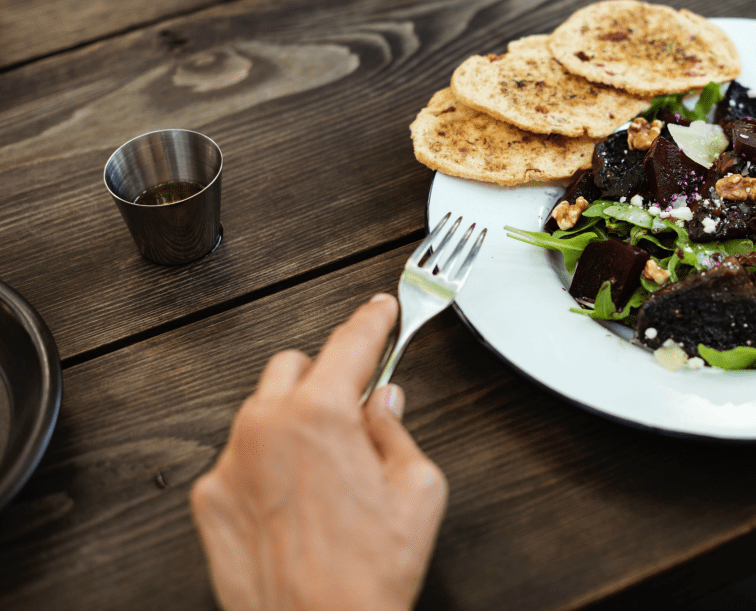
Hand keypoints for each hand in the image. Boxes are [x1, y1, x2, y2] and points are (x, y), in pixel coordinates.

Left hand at [190, 294, 447, 610]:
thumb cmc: (368, 574)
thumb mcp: (418, 490)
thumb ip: (397, 431)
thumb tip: (383, 404)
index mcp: (321, 414)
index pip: (350, 343)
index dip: (372, 320)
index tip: (380, 310)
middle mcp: (265, 428)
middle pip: (294, 366)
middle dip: (326, 378)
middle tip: (355, 413)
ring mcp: (230, 463)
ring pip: (262, 411)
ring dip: (293, 421)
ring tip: (326, 473)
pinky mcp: (210, 501)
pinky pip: (240, 459)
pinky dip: (266, 466)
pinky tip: (295, 504)